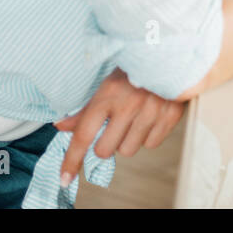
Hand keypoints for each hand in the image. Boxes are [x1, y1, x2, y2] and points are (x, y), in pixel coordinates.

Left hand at [53, 68, 185, 186]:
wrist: (172, 54)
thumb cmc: (134, 70)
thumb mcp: (106, 84)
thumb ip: (85, 109)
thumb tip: (61, 126)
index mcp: (108, 94)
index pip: (84, 135)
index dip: (72, 159)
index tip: (65, 178)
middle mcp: (129, 104)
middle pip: (105, 149)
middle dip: (106, 143)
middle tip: (113, 126)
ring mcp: (151, 111)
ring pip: (128, 150)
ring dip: (127, 140)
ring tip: (134, 119)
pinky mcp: (170, 116)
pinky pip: (151, 144)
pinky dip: (148, 136)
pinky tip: (150, 118)